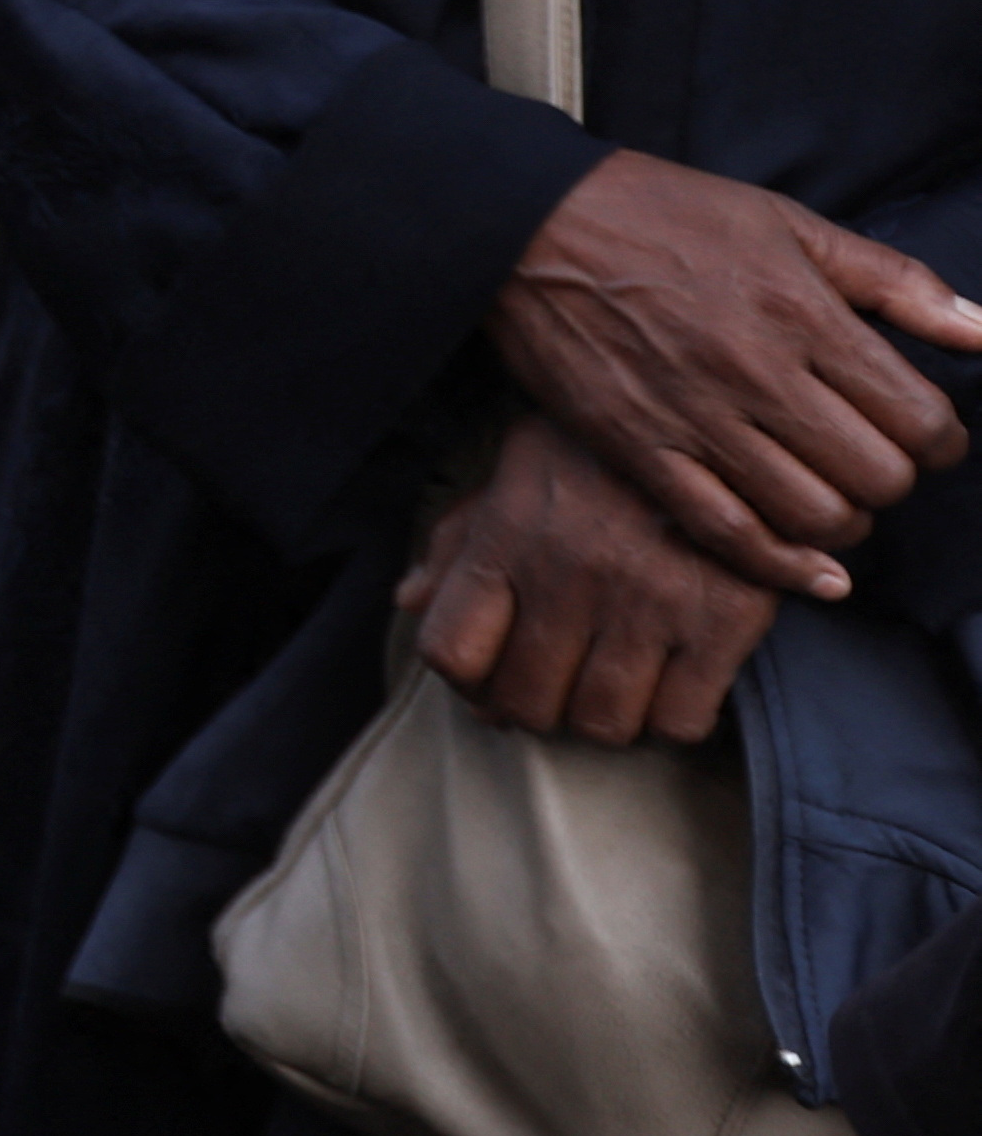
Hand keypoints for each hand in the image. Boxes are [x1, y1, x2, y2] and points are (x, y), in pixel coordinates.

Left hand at [404, 413, 781, 745]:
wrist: (720, 411)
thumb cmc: (601, 453)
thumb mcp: (516, 472)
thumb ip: (456, 538)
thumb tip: (409, 601)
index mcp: (508, 536)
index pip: (450, 651)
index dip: (465, 680)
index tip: (488, 676)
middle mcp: (571, 573)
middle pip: (525, 703)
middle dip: (534, 706)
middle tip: (558, 685)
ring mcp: (650, 599)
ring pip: (602, 725)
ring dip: (601, 717)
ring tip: (613, 683)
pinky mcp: (726, 618)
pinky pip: (681, 721)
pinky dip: (671, 717)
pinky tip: (671, 681)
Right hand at [488, 150, 981, 600]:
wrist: (527, 225)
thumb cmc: (661, 213)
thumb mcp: (787, 223)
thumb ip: (892, 280)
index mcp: (801, 313)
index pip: (918, 418)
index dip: (943, 440)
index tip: (926, 433)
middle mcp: (756, 373)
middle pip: (875, 476)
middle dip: (894, 480)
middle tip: (875, 461)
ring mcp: (695, 418)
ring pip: (813, 515)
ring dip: (844, 522)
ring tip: (834, 497)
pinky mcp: (640, 450)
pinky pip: (728, 533)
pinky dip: (783, 565)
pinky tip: (813, 570)